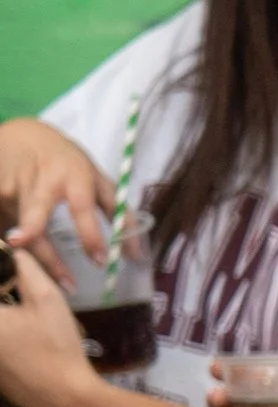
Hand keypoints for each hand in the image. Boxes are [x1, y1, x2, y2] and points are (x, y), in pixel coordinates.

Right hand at [0, 119, 108, 267]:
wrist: (20, 135)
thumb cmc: (66, 160)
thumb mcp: (94, 175)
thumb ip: (115, 210)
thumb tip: (136, 253)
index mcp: (73, 175)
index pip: (82, 207)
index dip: (90, 234)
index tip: (99, 260)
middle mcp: (41, 181)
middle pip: (36, 212)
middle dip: (34, 232)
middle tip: (42, 262)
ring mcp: (13, 188)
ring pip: (18, 227)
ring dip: (27, 252)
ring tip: (28, 271)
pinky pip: (5, 227)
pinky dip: (14, 246)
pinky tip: (17, 260)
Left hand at [0, 238, 107, 406]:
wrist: (65, 398)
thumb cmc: (57, 346)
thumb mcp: (48, 299)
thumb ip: (27, 268)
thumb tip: (15, 250)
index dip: (2, 275)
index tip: (13, 274)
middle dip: (5, 296)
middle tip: (19, 292)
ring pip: (0, 328)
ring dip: (9, 317)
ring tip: (26, 316)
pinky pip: (0, 348)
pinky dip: (8, 337)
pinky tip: (25, 339)